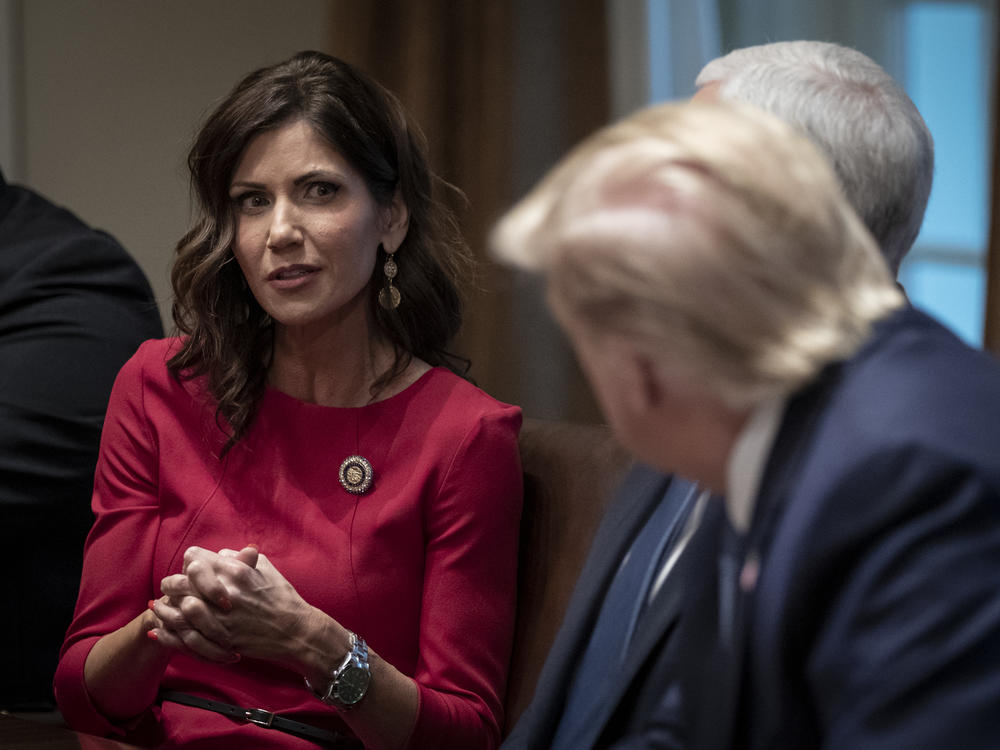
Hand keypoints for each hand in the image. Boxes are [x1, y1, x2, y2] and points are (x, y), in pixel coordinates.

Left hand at [156, 545, 320, 666]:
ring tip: (157, 609)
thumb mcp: (266, 568)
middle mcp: (225, 591)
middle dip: (170, 585)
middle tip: (167, 590)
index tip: (186, 570)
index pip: (195, 558)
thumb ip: (240, 558)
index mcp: (236, 570)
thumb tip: (219, 554)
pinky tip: (158, 631)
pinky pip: (184, 636)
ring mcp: (222, 616)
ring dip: (164, 610)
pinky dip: (168, 634)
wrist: (295, 630)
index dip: (186, 563)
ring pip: (177, 610)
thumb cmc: (282, 597)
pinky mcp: (220, 639)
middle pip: (180, 582)